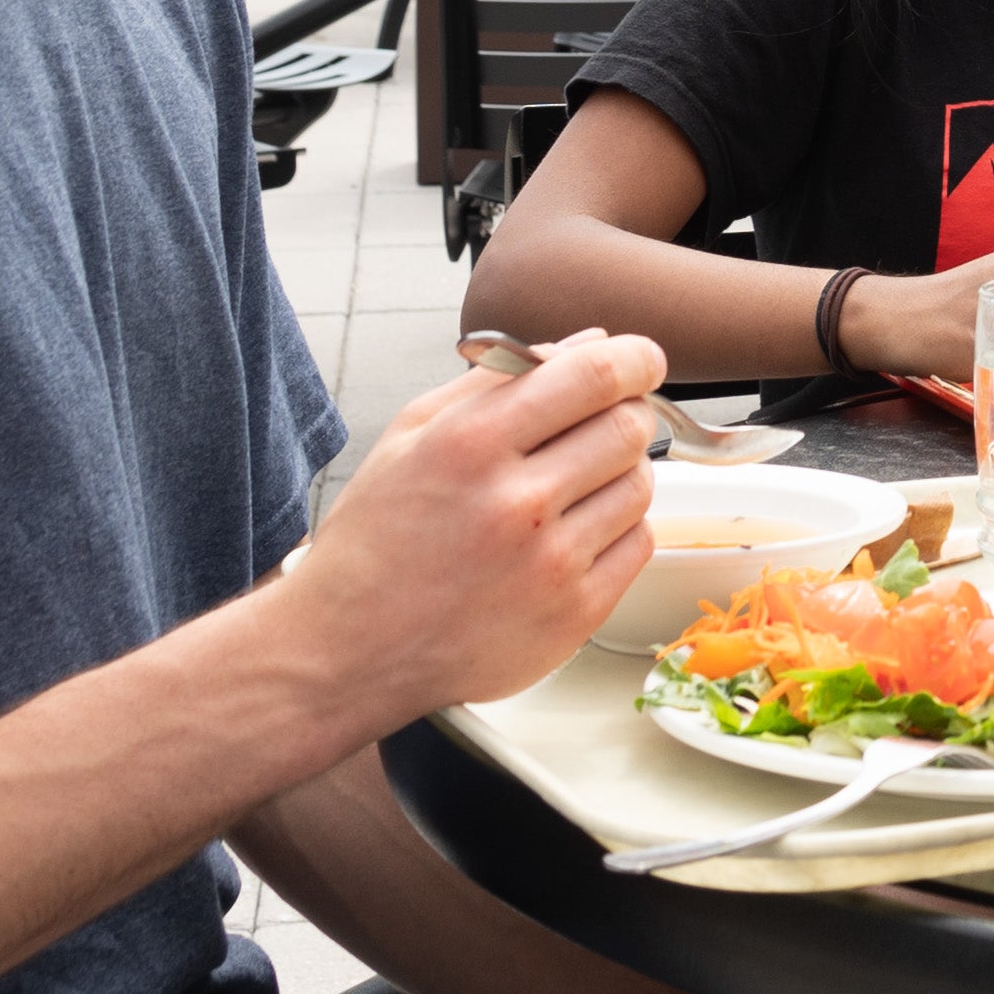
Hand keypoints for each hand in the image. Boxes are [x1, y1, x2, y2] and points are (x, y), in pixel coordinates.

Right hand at [284, 331, 659, 733]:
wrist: (351, 651)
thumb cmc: (376, 540)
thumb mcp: (411, 436)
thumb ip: (499, 380)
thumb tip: (590, 341)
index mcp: (470, 445)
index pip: (592, 376)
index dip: (633, 357)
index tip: (641, 359)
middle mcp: (515, 504)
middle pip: (629, 426)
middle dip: (627, 412)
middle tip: (601, 423)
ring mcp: (550, 565)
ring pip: (641, 484)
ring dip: (621, 472)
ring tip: (571, 486)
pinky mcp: (575, 615)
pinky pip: (639, 544)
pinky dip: (619, 528)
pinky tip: (572, 534)